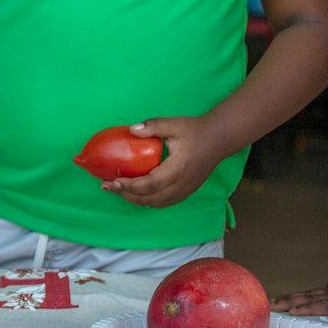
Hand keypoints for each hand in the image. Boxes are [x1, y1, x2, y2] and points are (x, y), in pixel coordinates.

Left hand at [102, 116, 223, 207]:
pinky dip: (147, 201)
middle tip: (107, 186)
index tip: (113, 180)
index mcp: (178, 168)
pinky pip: (164, 202)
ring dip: (136, 200)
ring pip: (157, 204)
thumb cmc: (194, 130)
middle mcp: (182, 184)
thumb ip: (152, 126)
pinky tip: (136, 193)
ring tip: (118, 190)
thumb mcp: (173, 124)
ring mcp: (185, 190)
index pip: (151, 184)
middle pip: (151, 199)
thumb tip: (130, 130)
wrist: (219, 138)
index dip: (130, 186)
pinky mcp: (186, 192)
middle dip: (127, 195)